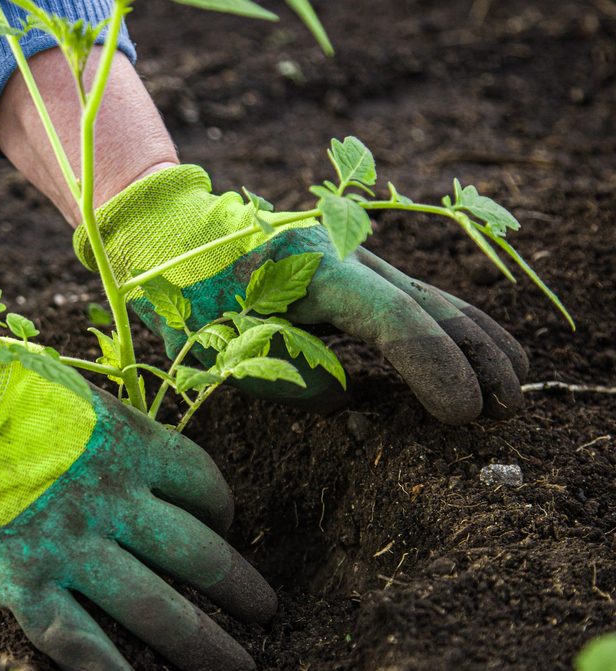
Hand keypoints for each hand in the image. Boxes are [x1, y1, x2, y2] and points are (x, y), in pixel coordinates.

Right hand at [0, 344, 275, 670]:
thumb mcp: (70, 392)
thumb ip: (111, 427)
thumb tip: (138, 456)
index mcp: (128, 442)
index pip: (203, 484)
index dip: (224, 511)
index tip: (223, 528)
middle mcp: (112, 499)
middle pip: (199, 554)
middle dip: (241, 590)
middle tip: (266, 614)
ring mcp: (70, 546)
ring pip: (156, 609)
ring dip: (205, 644)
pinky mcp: (22, 584)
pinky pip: (83, 645)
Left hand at [75, 165, 528, 424]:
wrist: (175, 237)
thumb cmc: (187, 294)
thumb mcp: (217, 343)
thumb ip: (284, 374)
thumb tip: (345, 393)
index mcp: (309, 268)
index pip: (390, 318)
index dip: (433, 366)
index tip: (462, 413)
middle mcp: (344, 254)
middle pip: (427, 304)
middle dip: (473, 357)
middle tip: (504, 409)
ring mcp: (353, 256)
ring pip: (430, 296)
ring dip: (476, 341)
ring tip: (515, 386)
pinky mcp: (353, 269)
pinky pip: (414, 298)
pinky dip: (451, 327)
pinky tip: (482, 351)